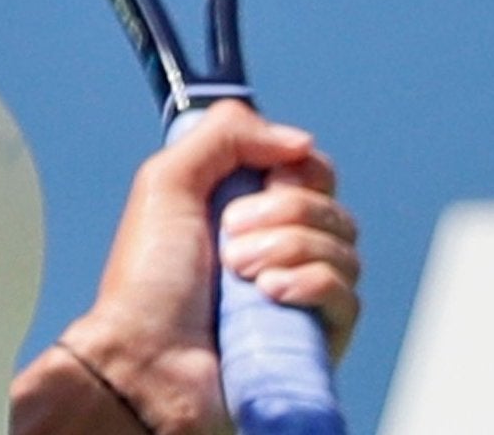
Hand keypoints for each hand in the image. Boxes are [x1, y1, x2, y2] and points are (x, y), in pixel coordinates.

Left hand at [61, 101, 360, 434]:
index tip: (264, 178)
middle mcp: (281, 248)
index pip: (310, 171)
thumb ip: (226, 135)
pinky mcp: (317, 338)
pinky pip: (347, 294)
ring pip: (343, 246)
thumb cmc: (148, 277)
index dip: (296, 167)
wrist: (146, 357)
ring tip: (238, 271)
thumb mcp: (169, 180)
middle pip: (330, 204)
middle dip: (282, 210)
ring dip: (287, 246)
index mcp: (249, 209)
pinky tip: (271, 293)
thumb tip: (301, 142)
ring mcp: (302, 295)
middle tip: (229, 234)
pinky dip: (311, 283)